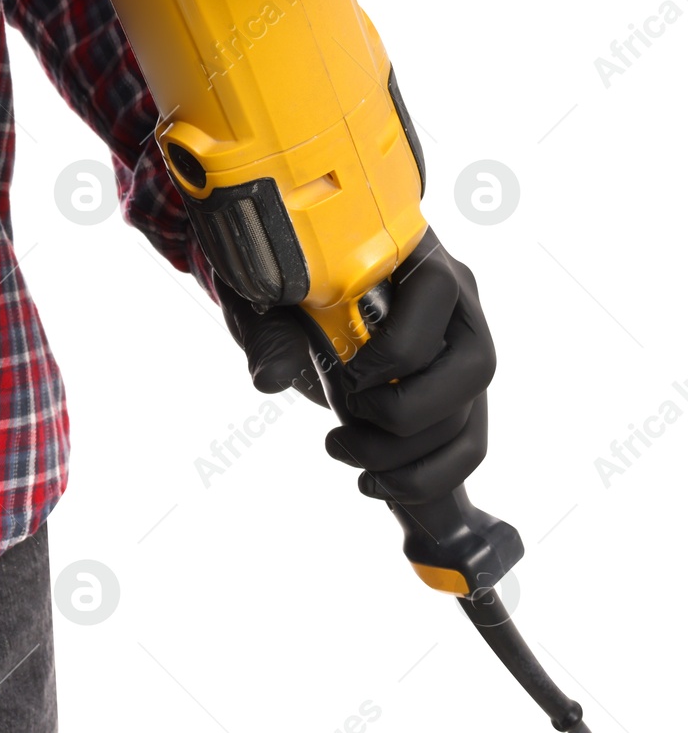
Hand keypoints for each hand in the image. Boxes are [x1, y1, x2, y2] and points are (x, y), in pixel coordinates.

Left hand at [218, 234, 496, 503]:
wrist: (293, 297)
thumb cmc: (285, 285)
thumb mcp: (265, 296)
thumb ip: (269, 329)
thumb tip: (269, 378)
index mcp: (411, 254)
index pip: (436, 292)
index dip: (397, 346)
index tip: (346, 375)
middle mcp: (453, 301)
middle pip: (473, 368)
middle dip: (406, 412)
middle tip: (347, 418)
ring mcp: (459, 351)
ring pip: (468, 420)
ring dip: (406, 458)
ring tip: (344, 453)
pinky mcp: (454, 394)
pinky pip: (465, 447)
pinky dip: (424, 479)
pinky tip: (373, 483)